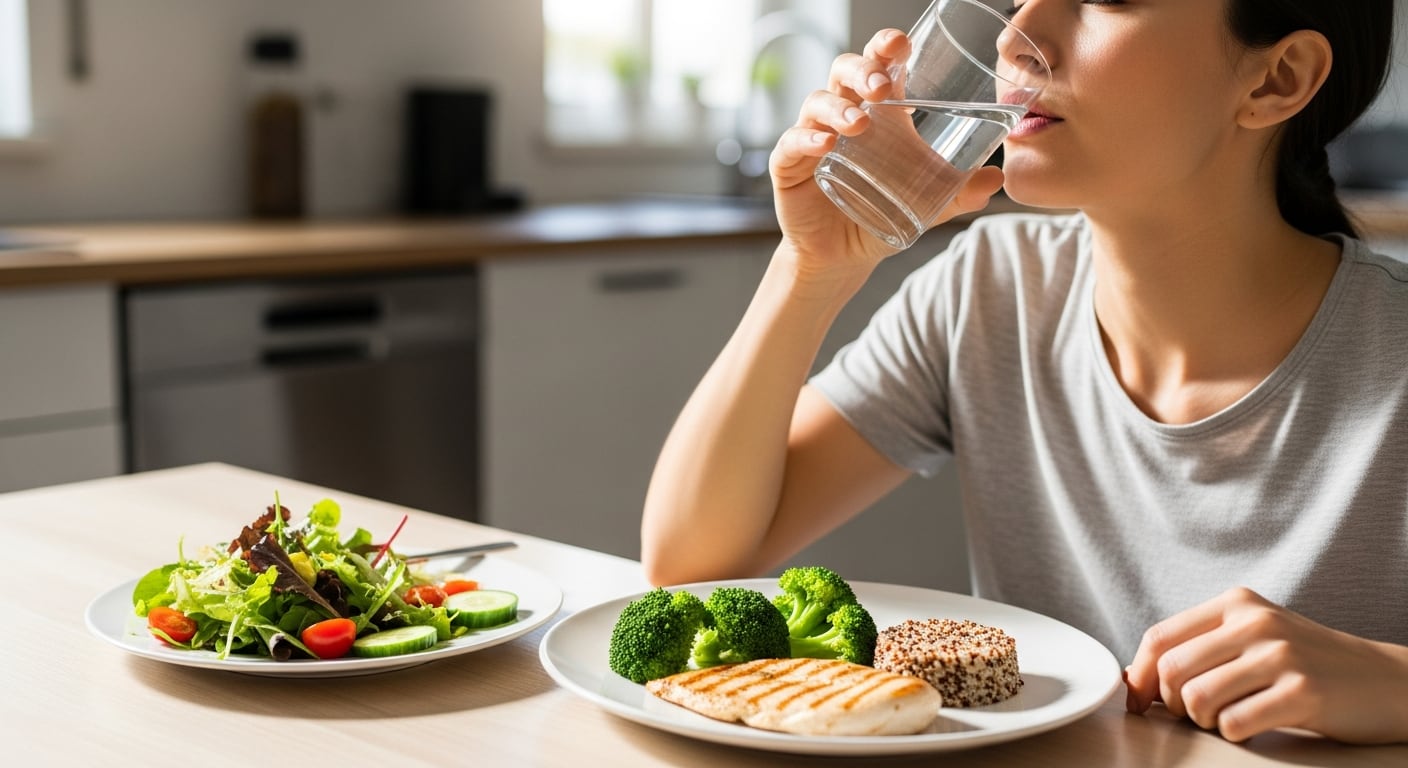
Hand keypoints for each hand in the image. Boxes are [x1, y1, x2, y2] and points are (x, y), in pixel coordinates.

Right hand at [769, 29, 1003, 282]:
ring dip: (838, 108)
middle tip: (883, 87)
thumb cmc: (881, 215)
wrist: (844, 257)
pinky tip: (825, 145)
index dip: (885, 47)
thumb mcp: (928, 204)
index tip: (901, 44)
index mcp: (878, 113)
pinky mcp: (789, 166)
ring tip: (858, 126)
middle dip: (863, 70)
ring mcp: (813, 137)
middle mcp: (843, 115)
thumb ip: (959, 193)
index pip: (879, 65)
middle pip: (845, 71)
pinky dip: (807, 139)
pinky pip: (791, 142)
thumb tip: (996, 179)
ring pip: (817, 102)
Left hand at [1125, 586, 1407, 743]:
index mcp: (1237, 603)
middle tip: (1195, 715)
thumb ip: (1201, 648)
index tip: (1141, 702)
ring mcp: (1281, 655)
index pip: (1160, 637)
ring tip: (1228, 719)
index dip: (1140, 676)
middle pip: (1172, 670)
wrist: (1386, 680)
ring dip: (1203, 722)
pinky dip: (1234, 734)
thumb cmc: (1308, 664)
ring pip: (1198, 698)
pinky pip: (1235, 723)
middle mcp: (1256, 622)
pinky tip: (1254, 726)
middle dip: (1172, 704)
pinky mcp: (1302, 692)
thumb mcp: (1255, 637)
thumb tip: (1136, 682)